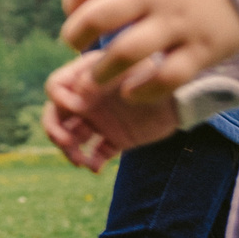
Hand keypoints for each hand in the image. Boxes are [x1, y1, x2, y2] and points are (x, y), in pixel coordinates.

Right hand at [39, 54, 179, 171]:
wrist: (183, 96)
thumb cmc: (156, 74)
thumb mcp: (128, 69)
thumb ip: (102, 77)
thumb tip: (74, 96)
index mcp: (86, 76)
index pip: (56, 86)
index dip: (59, 99)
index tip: (78, 109)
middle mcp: (88, 98)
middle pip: (56, 114)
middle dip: (54, 130)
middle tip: (66, 144)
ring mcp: (101, 119)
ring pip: (71, 136)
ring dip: (68, 149)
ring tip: (80, 162)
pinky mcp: (116, 138)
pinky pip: (96, 152)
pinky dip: (91, 161)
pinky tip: (95, 168)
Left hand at [60, 0, 238, 97]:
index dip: (70, 7)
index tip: (75, 17)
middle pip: (98, 17)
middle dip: (74, 37)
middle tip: (74, 47)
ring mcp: (178, 21)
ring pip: (127, 52)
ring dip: (102, 72)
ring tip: (93, 79)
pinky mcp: (203, 48)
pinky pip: (167, 76)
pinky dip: (143, 90)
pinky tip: (130, 94)